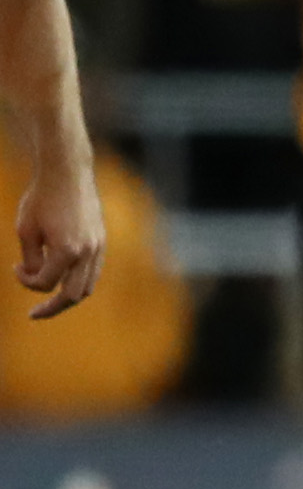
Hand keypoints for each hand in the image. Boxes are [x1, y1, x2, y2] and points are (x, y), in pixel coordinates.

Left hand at [17, 159, 103, 318]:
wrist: (68, 173)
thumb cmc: (41, 199)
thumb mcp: (26, 230)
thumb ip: (32, 259)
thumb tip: (37, 278)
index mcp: (67, 251)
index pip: (45, 284)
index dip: (25, 281)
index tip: (15, 267)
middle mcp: (87, 253)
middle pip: (72, 296)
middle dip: (52, 308)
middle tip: (34, 314)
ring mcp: (98, 248)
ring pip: (86, 288)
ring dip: (67, 298)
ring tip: (50, 301)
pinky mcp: (101, 242)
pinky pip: (92, 273)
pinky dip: (77, 282)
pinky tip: (62, 277)